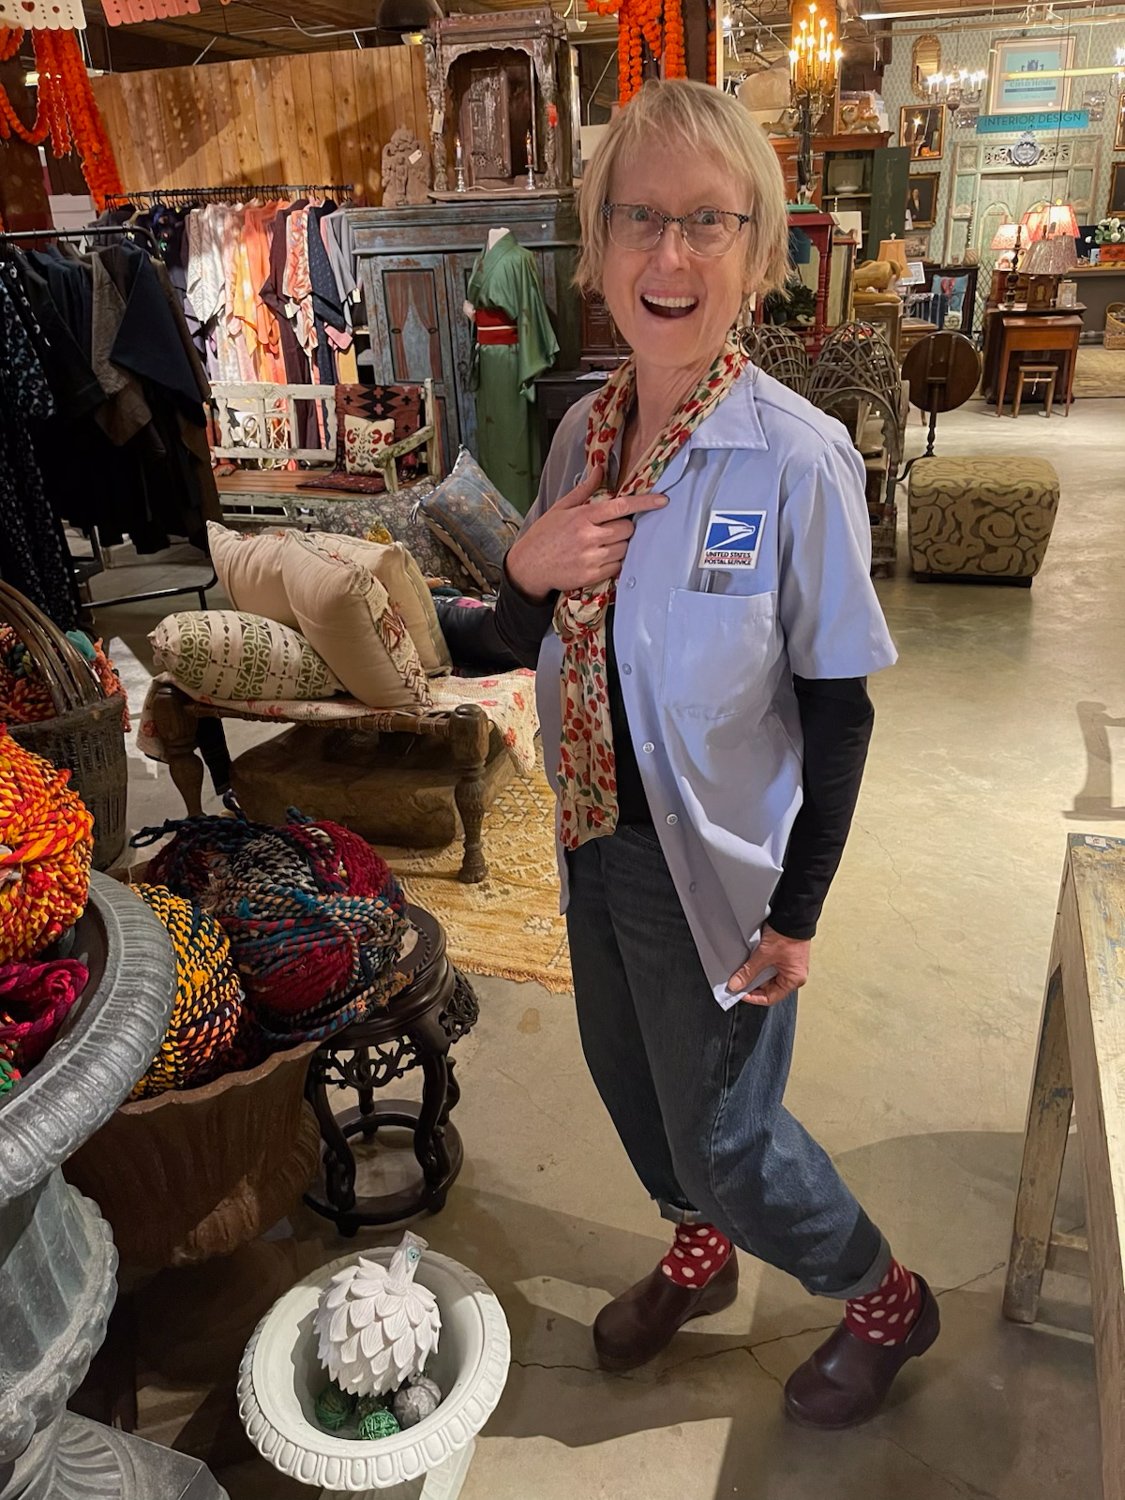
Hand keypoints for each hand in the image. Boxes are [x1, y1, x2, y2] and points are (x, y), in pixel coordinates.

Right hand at [505, 465, 667, 601]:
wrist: (528, 567)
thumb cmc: (544, 535)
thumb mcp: (560, 508)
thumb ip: (584, 490)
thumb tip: (599, 468)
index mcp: (583, 516)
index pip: (621, 506)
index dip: (645, 502)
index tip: (662, 500)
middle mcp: (589, 537)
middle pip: (628, 529)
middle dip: (625, 527)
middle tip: (611, 528)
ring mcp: (592, 558)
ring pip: (625, 548)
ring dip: (621, 544)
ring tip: (604, 543)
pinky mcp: (593, 576)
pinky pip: (618, 566)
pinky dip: (615, 561)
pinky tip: (601, 557)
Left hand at [727, 925, 810, 1006]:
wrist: (792, 914)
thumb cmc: (787, 934)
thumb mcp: (764, 955)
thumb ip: (748, 972)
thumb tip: (735, 985)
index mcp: (794, 979)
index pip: (771, 997)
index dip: (754, 997)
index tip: (740, 993)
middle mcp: (793, 974)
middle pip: (769, 988)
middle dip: (753, 985)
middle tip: (738, 982)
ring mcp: (788, 965)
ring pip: (767, 976)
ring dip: (755, 974)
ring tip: (743, 971)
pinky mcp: (783, 956)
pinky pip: (768, 966)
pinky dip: (758, 966)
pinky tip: (750, 962)